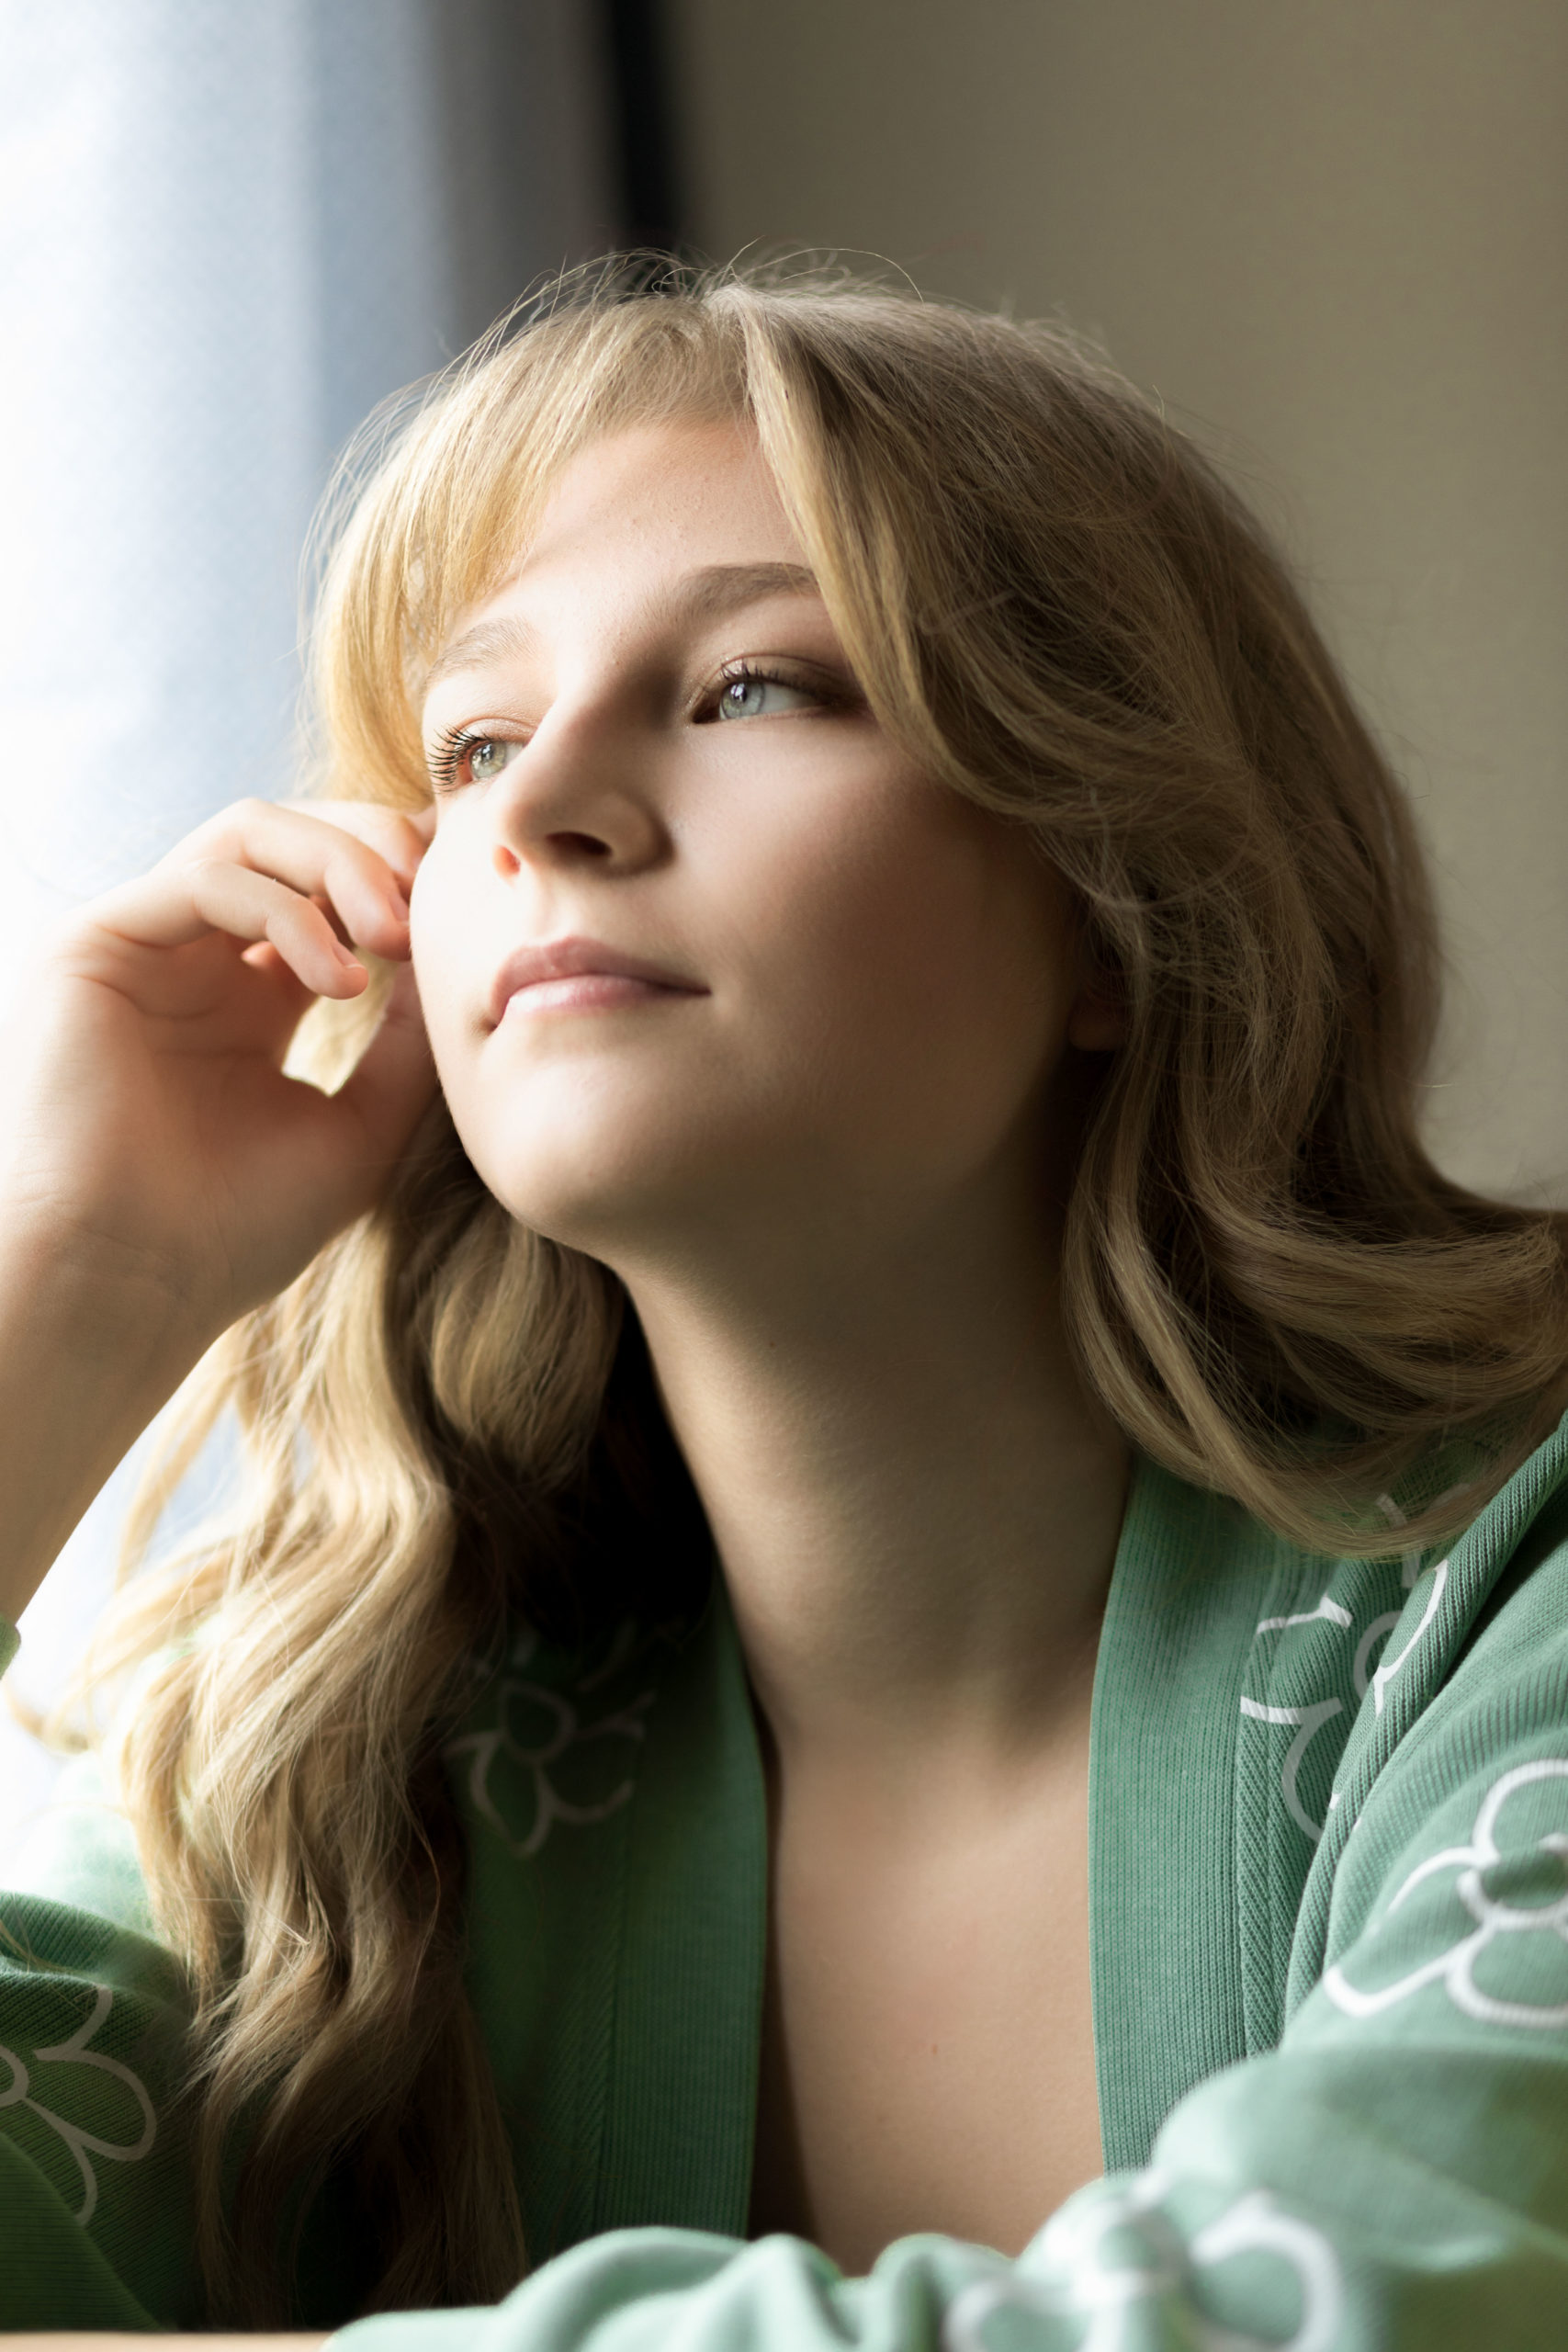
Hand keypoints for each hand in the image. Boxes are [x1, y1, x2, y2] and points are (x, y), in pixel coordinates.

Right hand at [0, 795, 439, 1354]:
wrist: (131, 1288)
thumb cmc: (238, 1230)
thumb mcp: (363, 1124)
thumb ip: (410, 1040)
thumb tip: (462, 953)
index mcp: (252, 996)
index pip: (331, 886)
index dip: (405, 876)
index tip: (471, 905)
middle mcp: (193, 959)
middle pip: (293, 836)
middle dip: (378, 848)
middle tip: (435, 903)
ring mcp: (141, 947)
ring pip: (249, 832)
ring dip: (341, 864)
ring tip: (395, 938)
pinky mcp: (90, 946)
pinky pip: (204, 878)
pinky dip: (286, 910)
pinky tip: (338, 980)